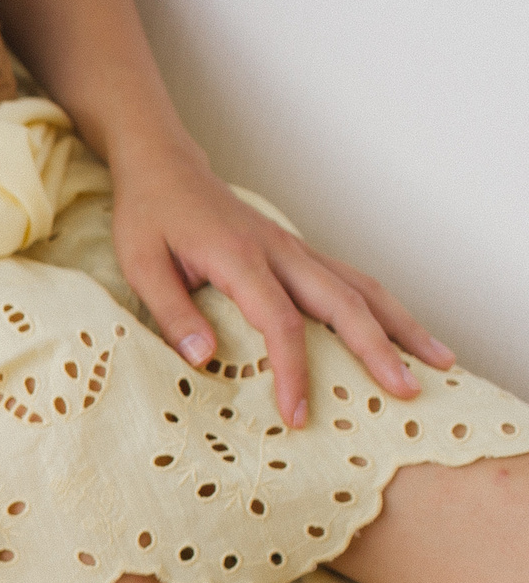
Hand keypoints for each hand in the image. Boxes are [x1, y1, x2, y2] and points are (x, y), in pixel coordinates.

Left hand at [110, 140, 452, 427]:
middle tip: (408, 392)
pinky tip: (403, 334)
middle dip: (379, 350)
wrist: (166, 169)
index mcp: (240, 258)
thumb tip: (203, 359)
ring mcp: (296, 249)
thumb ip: (172, 312)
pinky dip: (384, 308)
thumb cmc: (150, 218)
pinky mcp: (299, 253)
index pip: (280, 322)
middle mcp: (280, 252)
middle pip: (344, 302)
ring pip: (362, 286)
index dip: (293, 371)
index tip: (298, 414)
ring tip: (440, 362)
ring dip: (401, 325)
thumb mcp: (141, 265)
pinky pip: (351, 280)